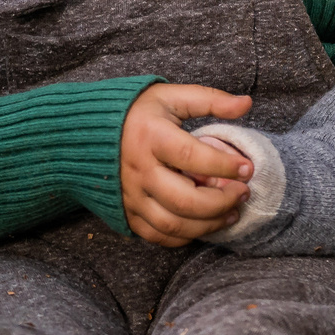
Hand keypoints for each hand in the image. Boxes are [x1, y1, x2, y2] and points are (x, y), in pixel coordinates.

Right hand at [119, 83, 253, 246]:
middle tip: (243, 193)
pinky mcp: (127, 212)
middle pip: (185, 201)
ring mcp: (131, 195)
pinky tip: (204, 224)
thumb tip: (246, 103)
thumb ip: (209, 100)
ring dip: (209, 224)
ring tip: (232, 212)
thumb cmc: (136, 113)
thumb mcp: (171, 97)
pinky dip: (184, 236)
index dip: (224, 165)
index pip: (192, 157)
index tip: (247, 168)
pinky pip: (157, 235)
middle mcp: (139, 170)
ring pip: (174, 224)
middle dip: (222, 202)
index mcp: (150, 137)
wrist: (86, 133)